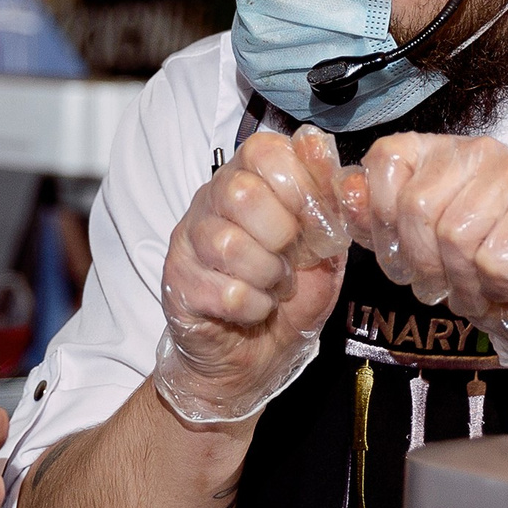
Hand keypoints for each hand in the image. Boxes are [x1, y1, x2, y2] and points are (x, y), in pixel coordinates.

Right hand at [153, 127, 349, 424]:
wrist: (256, 357)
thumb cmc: (289, 294)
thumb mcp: (325, 247)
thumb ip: (330, 204)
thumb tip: (327, 155)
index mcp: (248, 178)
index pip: (264, 151)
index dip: (300, 185)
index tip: (317, 220)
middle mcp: (210, 201)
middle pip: (241, 193)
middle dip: (281, 234)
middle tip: (289, 258)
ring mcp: (188, 242)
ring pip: (229, 244)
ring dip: (268, 275)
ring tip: (273, 286)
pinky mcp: (177, 285)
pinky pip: (225, 291)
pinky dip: (254, 307)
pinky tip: (255, 308)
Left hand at [337, 133, 507, 366]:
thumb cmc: (479, 270)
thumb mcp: (413, 246)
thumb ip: (374, 218)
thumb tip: (346, 189)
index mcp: (440, 151)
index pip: (386, 157)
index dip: (378, 216)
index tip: (396, 254)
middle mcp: (478, 151)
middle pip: (415, 206)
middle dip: (419, 263)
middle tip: (438, 284)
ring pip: (454, 236)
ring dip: (458, 282)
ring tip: (472, 288)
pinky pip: (491, 259)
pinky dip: (491, 288)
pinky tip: (503, 286)